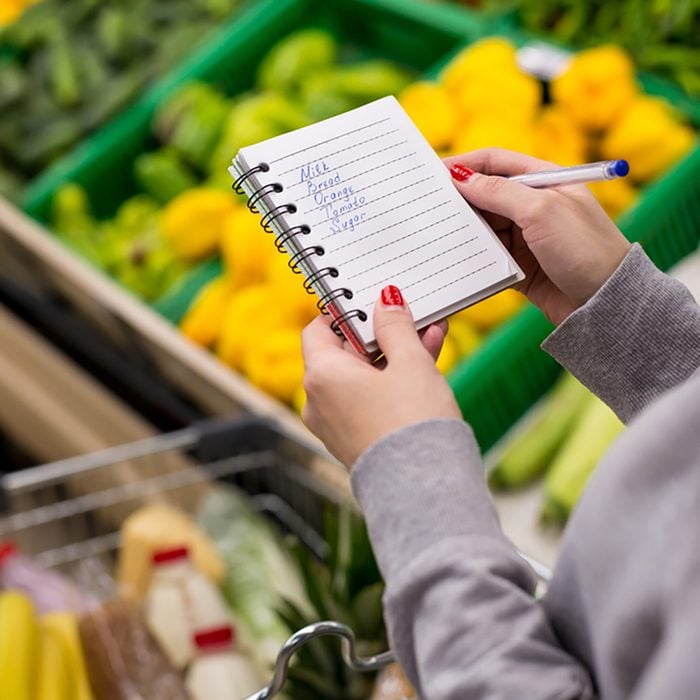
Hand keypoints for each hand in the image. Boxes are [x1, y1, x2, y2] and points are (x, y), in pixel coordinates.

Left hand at [302, 287, 460, 467]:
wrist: (425, 490)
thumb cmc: (413, 423)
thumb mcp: (409, 362)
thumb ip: (395, 326)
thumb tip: (385, 301)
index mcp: (321, 376)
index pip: (320, 329)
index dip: (345, 312)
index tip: (371, 302)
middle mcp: (318, 401)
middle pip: (345, 353)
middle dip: (381, 334)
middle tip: (412, 317)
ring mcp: (335, 424)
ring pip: (361, 377)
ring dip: (393, 356)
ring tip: (430, 336)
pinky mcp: (354, 440)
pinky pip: (367, 400)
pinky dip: (390, 383)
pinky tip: (424, 366)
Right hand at [444, 148, 631, 324]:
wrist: (606, 303)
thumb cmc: (585, 249)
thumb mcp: (541, 211)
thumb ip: (500, 192)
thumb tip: (462, 178)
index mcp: (542, 181)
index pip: (495, 162)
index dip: (464, 164)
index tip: (434, 173)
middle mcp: (531, 206)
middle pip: (484, 194)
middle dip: (458, 199)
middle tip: (428, 207)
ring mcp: (524, 237)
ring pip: (482, 227)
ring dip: (462, 230)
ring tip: (435, 234)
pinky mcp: (518, 266)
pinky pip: (486, 256)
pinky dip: (470, 256)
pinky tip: (453, 259)